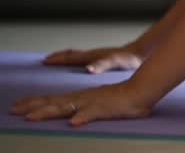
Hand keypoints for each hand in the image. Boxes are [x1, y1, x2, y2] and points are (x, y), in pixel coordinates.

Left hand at [10, 82, 151, 126]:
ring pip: (67, 107)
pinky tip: (73, 122)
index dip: (36, 103)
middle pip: (54, 102)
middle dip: (33, 106)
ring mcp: (93, 102)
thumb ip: (87, 110)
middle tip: (13, 110)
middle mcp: (83, 98)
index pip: (54, 99)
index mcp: (82, 97)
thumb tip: (73, 119)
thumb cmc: (123, 100)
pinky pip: (92, 113)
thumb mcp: (100, 105)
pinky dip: (82, 116)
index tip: (18, 106)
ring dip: (48, 112)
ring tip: (31, 118)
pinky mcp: (105, 107)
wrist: (142, 90)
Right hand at [43, 45, 143, 73]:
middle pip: (72, 54)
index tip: (44, 61)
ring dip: (67, 58)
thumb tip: (87, 68)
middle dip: (58, 57)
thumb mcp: (115, 61)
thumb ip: (102, 65)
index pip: (71, 56)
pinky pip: (87, 59)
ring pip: (79, 56)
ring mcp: (99, 56)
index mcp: (93, 56)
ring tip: (58, 61)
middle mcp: (94, 54)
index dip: (57, 59)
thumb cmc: (129, 58)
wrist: (142, 53)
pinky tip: (81, 67)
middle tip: (45, 60)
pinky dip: (78, 61)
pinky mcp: (105, 59)